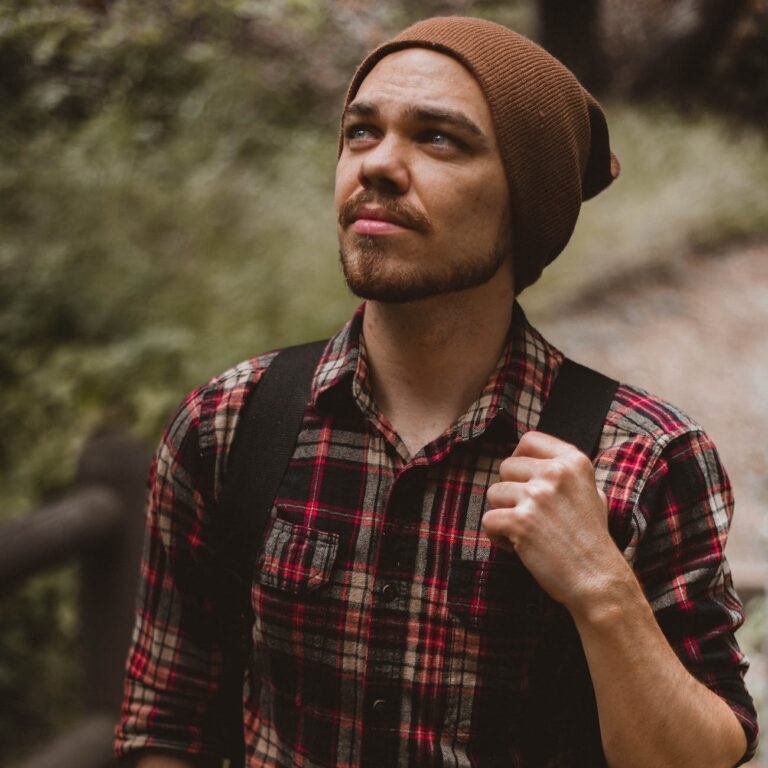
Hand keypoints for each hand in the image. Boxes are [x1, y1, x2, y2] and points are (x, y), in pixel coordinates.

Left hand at [483, 431, 627, 612]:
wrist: (598, 579)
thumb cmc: (591, 539)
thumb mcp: (591, 492)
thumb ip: (565, 472)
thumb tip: (532, 458)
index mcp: (573, 462)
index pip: (530, 440)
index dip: (520, 458)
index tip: (524, 478)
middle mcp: (555, 473)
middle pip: (506, 467)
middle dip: (511, 492)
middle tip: (532, 516)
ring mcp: (537, 496)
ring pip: (494, 493)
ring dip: (504, 514)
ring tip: (529, 532)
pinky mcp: (520, 521)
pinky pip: (488, 520)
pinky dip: (498, 536)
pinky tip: (519, 547)